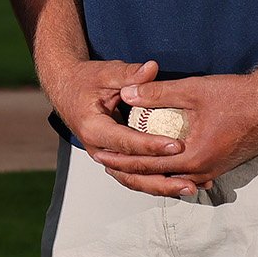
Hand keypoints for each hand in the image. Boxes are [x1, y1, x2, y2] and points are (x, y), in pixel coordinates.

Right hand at [40, 52, 185, 173]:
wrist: (68, 89)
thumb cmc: (85, 80)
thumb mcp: (106, 73)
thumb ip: (130, 74)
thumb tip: (152, 68)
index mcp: (93, 129)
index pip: (126, 142)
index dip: (152, 145)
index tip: (176, 146)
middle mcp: (98, 149)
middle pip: (131, 172)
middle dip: (162, 178)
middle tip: (190, 181)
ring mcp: (106, 157)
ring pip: (134, 180)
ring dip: (162, 187)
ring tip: (189, 188)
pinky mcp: (114, 159)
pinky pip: (135, 176)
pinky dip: (156, 182)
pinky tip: (179, 183)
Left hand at [91, 70, 257, 196]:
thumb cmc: (238, 96)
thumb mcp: (194, 90)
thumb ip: (158, 93)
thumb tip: (127, 92)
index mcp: (194, 157)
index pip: (147, 164)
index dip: (121, 158)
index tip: (101, 154)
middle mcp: (203, 171)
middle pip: (157, 178)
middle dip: (130, 171)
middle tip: (105, 164)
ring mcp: (214, 170)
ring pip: (173, 180)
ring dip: (149, 173)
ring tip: (127, 166)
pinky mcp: (221, 166)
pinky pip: (188, 175)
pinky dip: (169, 172)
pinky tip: (160, 166)